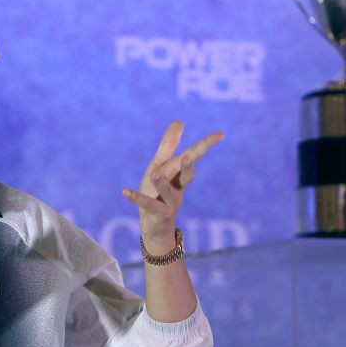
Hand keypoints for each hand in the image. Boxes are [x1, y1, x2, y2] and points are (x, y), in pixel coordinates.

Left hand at [121, 121, 224, 243]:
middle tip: (189, 156)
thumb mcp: (161, 165)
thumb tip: (179, 121)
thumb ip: (169, 146)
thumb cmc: (158, 191)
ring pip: (169, 192)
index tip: (220, 134)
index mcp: (180, 174)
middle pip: (187, 176)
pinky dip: (136, 198)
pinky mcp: (158, 215)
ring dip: (162, 183)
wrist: (154, 224)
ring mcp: (170, 203)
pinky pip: (148, 205)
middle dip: (188, 166)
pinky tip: (124, 191)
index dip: (206, 145)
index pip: (194, 157)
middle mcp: (179, 188)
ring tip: (154, 174)